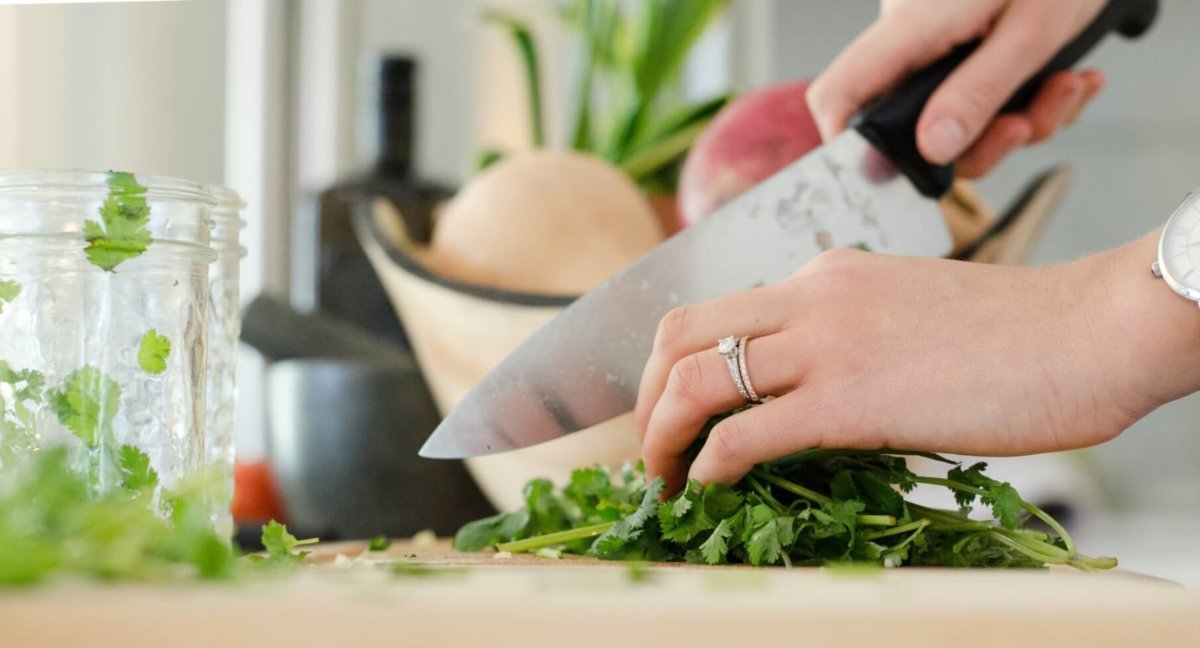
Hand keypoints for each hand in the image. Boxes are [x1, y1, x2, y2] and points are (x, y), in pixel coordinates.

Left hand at [635, 233, 1199, 492]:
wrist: (1086, 331)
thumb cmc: (1012, 333)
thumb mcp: (904, 310)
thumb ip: (846, 334)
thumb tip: (804, 389)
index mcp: (822, 276)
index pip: (713, 311)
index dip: (670, 364)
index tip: (669, 409)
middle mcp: (808, 298)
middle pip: (679, 334)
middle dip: (644, 396)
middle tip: (650, 447)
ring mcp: (825, 345)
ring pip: (695, 380)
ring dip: (660, 436)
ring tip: (663, 478)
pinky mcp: (848, 400)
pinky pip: (744, 434)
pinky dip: (708, 465)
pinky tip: (708, 486)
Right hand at [807, 0, 1107, 177]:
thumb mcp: (1032, 30)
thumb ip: (979, 91)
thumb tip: (933, 149)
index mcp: (912, 26)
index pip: (840, 94)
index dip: (848, 145)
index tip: (892, 176)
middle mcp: (914, 38)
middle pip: (912, 125)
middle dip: (981, 143)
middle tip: (1026, 125)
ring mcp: (939, 43)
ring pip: (957, 119)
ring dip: (1021, 120)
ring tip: (1068, 86)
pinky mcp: (967, 45)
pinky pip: (982, 96)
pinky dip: (1030, 99)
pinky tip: (1067, 77)